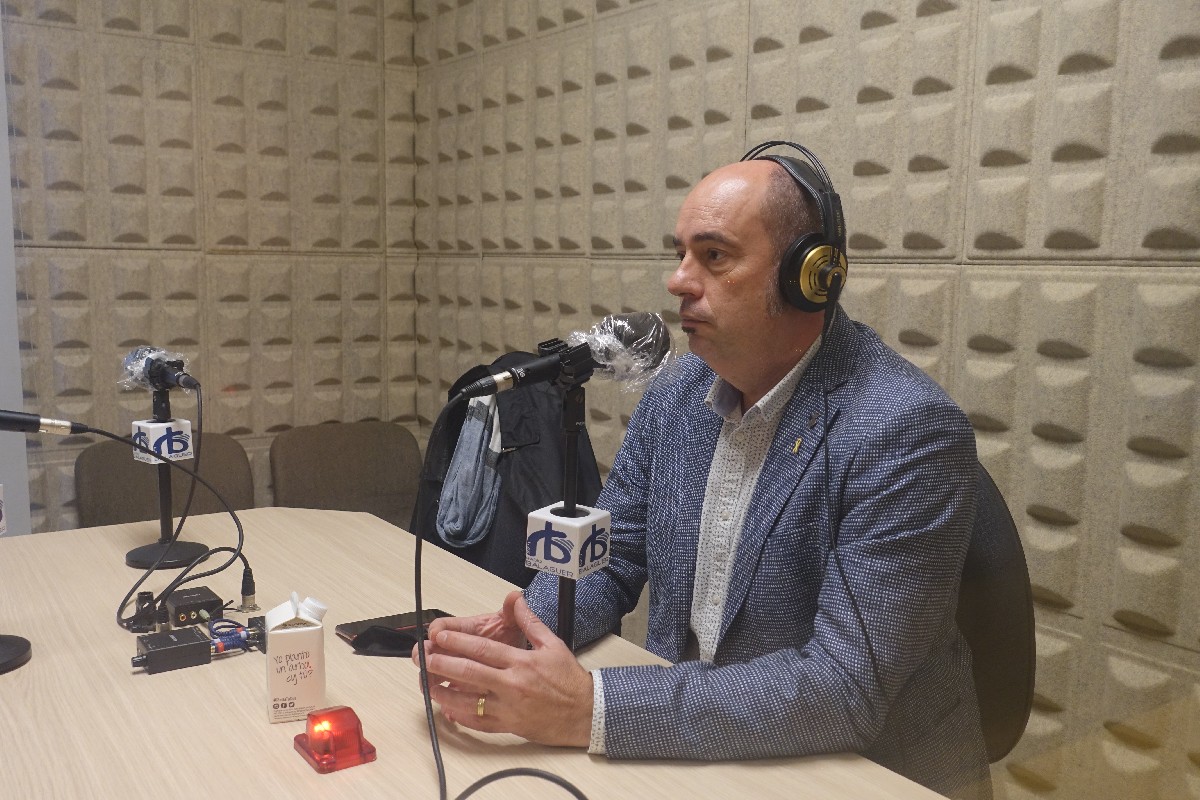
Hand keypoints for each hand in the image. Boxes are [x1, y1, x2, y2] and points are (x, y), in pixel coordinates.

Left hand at [412, 590, 592, 747]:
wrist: (585, 712)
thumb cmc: (569, 680)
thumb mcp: (553, 644)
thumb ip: (530, 622)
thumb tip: (517, 600)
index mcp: (521, 663)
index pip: (483, 650)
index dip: (458, 642)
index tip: (440, 636)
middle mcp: (511, 685)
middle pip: (469, 673)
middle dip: (443, 664)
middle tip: (424, 657)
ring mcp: (507, 708)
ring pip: (468, 701)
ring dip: (444, 692)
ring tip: (426, 683)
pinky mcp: (507, 726)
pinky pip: (478, 723)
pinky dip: (460, 717)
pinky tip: (446, 709)